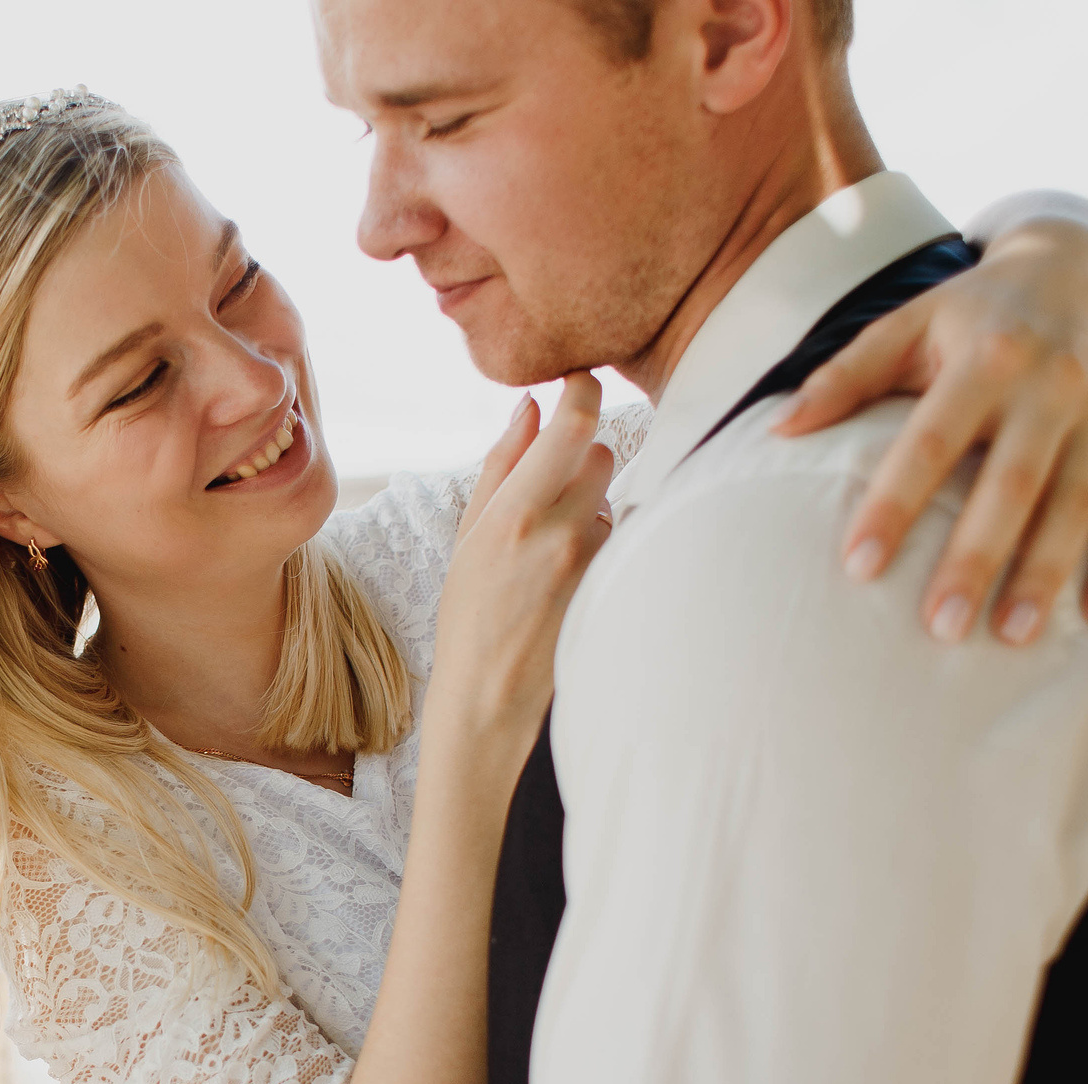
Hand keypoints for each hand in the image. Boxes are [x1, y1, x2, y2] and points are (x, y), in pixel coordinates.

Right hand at [430, 372, 616, 744]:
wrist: (486, 701)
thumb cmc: (468, 618)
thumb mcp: (469, 537)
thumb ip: (502, 465)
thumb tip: (530, 406)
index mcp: (514, 512)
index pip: (575, 423)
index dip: (584, 389)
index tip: (581, 379)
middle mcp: (560, 533)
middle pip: (603, 455)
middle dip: (582, 461)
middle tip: (552, 495)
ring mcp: (593, 566)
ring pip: (611, 501)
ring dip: (592, 511)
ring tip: (553, 556)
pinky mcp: (614, 591)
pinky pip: (619, 542)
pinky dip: (601, 549)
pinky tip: (570, 582)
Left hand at [776, 218, 1087, 644]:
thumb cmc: (975, 311)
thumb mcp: (909, 323)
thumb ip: (845, 376)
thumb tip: (774, 430)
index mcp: (986, 357)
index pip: (931, 441)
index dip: (894, 504)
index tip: (858, 567)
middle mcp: (1052, 385)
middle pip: (1012, 483)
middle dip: (978, 558)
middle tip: (941, 629)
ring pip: (1079, 503)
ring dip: (1049, 573)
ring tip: (1013, 637)